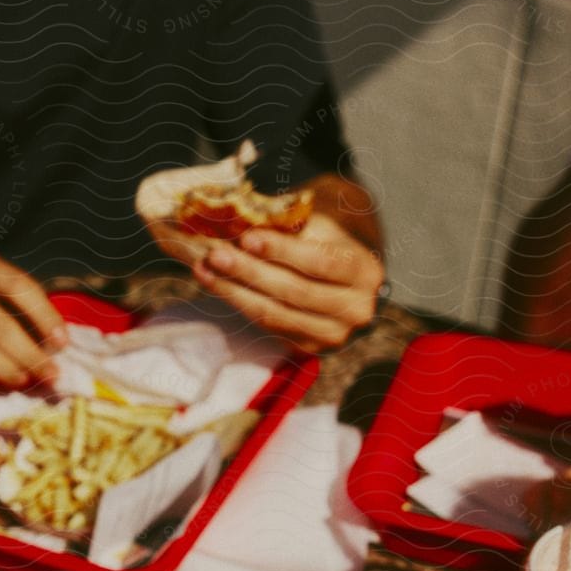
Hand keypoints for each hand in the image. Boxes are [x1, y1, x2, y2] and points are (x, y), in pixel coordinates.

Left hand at [176, 214, 383, 354]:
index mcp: (365, 272)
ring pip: (276, 314)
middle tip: (215, 254)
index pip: (322, 263)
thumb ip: (289, 226)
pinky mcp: (307, 347)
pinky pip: (267, 326)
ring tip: (204, 270)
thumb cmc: (325, 238)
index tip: (248, 237)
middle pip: (295, 292)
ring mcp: (332, 334)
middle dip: (250, 273)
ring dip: (234, 292)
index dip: (283, 251)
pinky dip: (239, 305)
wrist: (341, 272)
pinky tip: (216, 286)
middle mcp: (355, 310)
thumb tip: (239, 223)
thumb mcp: (319, 223)